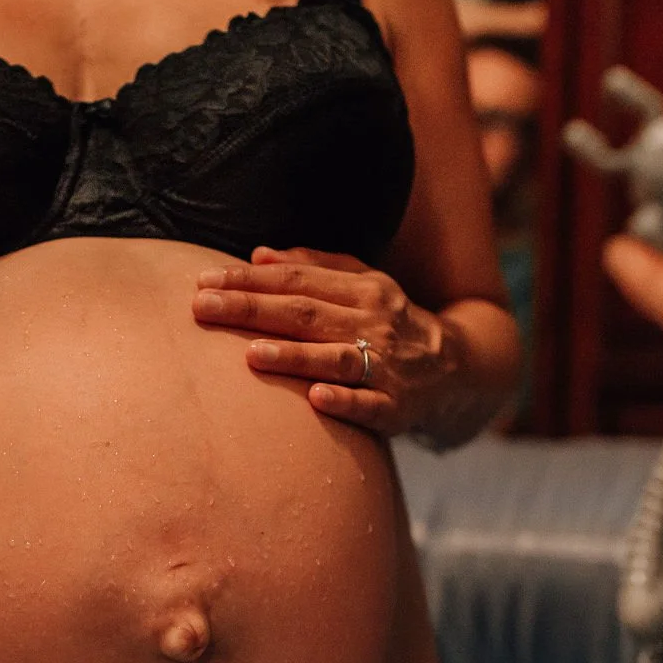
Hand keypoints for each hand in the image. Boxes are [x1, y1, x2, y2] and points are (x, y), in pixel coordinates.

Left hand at [193, 247, 465, 437]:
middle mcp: (373, 323)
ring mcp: (386, 365)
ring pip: (335, 358)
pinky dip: (345, 400)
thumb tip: (257, 255)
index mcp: (361, 290)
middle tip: (203, 308)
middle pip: (305, 313)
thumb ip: (313, 267)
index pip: (296, 280)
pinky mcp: (397, 407)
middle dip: (251, 310)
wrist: (459, 367)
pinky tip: (315, 398)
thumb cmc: (392, 322)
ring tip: (252, 355)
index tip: (204, 282)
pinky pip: (370, 405)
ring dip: (294, 356)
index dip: (249, 280)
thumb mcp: (363, 284)